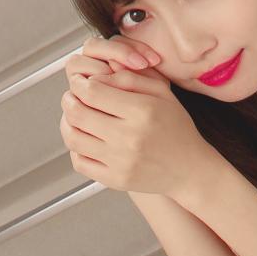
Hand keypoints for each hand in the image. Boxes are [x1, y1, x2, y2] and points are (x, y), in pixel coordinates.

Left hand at [60, 38, 215, 197]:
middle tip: (71, 96)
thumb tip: (96, 75)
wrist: (189, 169)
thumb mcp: (162, 94)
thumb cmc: (176, 128)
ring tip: (73, 116)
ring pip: (73, 137)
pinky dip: (74, 148)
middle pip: (78, 113)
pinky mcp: (114, 179)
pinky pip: (79, 161)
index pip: (92, 91)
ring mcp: (120, 161)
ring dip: (66, 122)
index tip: (80, 81)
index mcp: (142, 111)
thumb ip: (130, 78)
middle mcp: (129, 137)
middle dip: (68, 100)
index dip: (79, 83)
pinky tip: (84, 138)